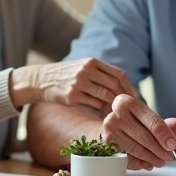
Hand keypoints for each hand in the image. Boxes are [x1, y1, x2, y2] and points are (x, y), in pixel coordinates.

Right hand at [12, 58, 138, 110]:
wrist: (41, 79)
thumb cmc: (66, 75)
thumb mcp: (83, 67)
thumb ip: (101, 73)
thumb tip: (124, 86)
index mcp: (92, 62)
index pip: (119, 74)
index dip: (129, 86)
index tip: (134, 97)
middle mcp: (87, 70)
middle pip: (114, 85)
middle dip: (123, 98)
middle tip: (127, 108)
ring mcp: (79, 83)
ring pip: (106, 96)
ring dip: (112, 106)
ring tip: (114, 112)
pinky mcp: (73, 96)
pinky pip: (94, 104)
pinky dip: (101, 110)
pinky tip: (102, 114)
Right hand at [100, 94, 175, 169]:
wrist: (110, 128)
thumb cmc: (132, 123)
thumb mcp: (150, 119)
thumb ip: (168, 124)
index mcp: (127, 102)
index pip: (152, 121)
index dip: (165, 135)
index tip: (174, 145)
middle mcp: (115, 114)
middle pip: (144, 137)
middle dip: (160, 150)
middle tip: (169, 156)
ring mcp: (108, 131)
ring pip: (136, 149)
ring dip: (152, 158)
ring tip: (160, 160)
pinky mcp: (106, 146)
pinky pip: (127, 159)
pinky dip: (140, 163)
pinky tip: (147, 162)